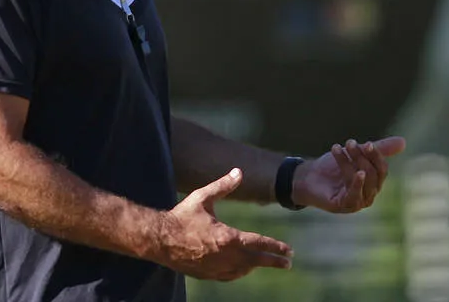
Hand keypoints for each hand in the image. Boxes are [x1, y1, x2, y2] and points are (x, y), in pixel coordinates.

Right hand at [156, 168, 293, 280]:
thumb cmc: (181, 216)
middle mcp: (225, 256)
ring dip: (256, 265)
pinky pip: (229, 276)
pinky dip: (240, 272)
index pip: (259, 243)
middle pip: (256, 261)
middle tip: (288, 263)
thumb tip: (239, 171)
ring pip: (243, 270)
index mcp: (227, 237)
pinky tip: (242, 269)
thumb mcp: (202, 197)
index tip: (289, 250)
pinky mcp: (207, 274)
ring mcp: (216, 268)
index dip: (275, 247)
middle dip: (274, 261)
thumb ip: (223, 185)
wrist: (159, 239)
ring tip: (265, 261)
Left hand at [292, 136, 405, 212]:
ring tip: (338, 149)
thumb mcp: (354, 154)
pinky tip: (357, 172)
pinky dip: (357, 184)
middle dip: (360, 157)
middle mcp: (368, 195)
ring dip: (351, 163)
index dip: (376, 156)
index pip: (382, 169)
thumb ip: (377, 149)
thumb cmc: (332, 167)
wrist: (307, 176)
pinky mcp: (344, 206)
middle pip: (372, 174)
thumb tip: (403, 142)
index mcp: (373, 182)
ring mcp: (357, 202)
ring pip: (362, 181)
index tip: (367, 143)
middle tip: (348, 143)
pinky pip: (355, 196)